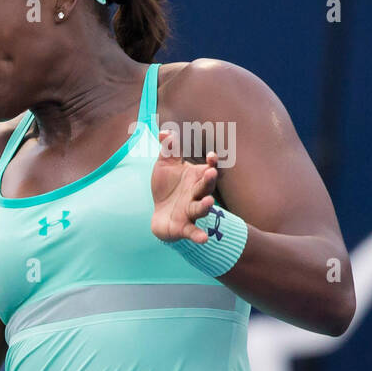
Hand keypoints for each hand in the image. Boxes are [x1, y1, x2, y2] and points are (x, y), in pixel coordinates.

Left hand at [151, 129, 220, 243]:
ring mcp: (191, 211)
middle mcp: (197, 194)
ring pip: (201, 208)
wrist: (160, 215)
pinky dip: (198, 235)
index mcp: (195, 178)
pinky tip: (204, 239)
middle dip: (208, 181)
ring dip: (206, 205)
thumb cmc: (166, 188)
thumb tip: (165, 131)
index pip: (208, 169)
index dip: (211, 163)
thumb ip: (167, 150)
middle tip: (210, 173)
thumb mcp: (165, 166)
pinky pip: (192, 232)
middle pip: (206, 187)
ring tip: (209, 202)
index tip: (211, 156)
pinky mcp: (184, 227)